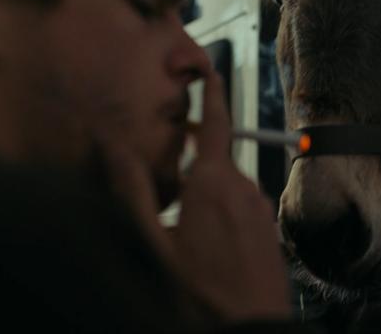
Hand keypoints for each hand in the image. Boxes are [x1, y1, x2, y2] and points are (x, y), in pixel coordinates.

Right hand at [104, 70, 291, 322]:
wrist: (249, 331)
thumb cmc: (197, 291)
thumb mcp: (150, 242)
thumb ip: (131, 190)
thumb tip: (112, 145)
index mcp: (216, 183)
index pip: (217, 123)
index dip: (212, 94)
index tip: (211, 72)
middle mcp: (245, 189)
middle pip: (218, 157)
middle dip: (196, 153)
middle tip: (171, 164)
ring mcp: (261, 211)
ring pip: (229, 184)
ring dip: (207, 188)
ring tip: (182, 218)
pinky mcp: (269, 231)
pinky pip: (242, 206)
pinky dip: (223, 208)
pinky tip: (207, 241)